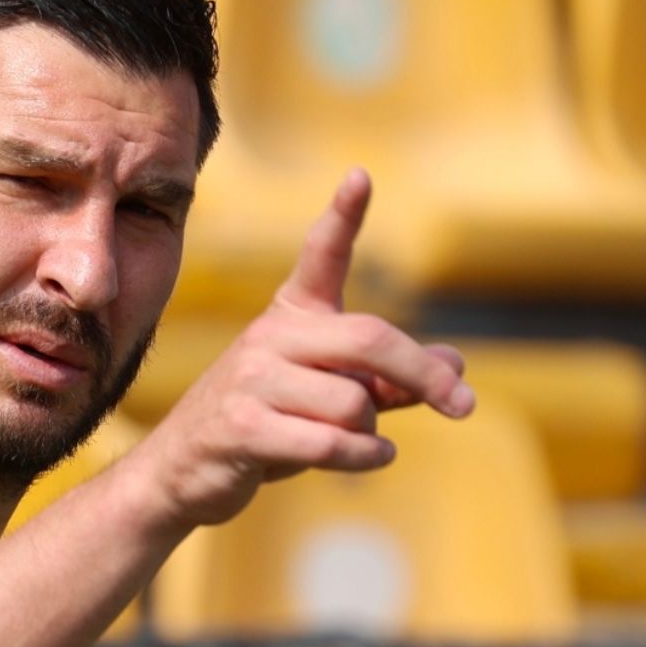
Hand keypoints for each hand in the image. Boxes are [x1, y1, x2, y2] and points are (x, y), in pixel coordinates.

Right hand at [146, 168, 473, 525]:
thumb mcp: (327, 396)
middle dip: (424, 374)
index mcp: (289, 318)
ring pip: (353, 403)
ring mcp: (250, 379)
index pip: (319, 257)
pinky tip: (374, 457)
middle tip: (463, 404)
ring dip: (369, 433)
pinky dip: (365, 456)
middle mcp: (268, 337)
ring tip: (346, 442)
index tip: (361, 175)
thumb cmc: (264, 427)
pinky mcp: (242, 426)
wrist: (182, 471)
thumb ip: (386, 379)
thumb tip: (455, 365)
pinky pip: (332, 442)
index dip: (342, 215)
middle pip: (369, 339)